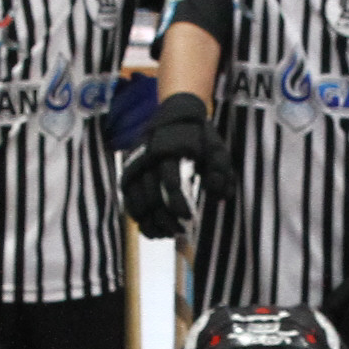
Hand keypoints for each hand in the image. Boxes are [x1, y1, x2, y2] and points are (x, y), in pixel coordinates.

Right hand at [119, 91, 233, 238]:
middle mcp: (148, 158)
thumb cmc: (198, 136)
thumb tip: (220, 197)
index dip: (177, 202)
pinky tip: (152, 230)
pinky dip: (138, 219)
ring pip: (138, 202)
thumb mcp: (216, 147)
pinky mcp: (128, 172)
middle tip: (180, 230)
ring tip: (167, 234)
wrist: (173, 115)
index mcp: (171, 149)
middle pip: (153, 197)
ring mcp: (135, 165)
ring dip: (152, 223)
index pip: (170, 181)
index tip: (188, 217)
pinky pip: (128, 201)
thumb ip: (220, 171)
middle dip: (165, 219)